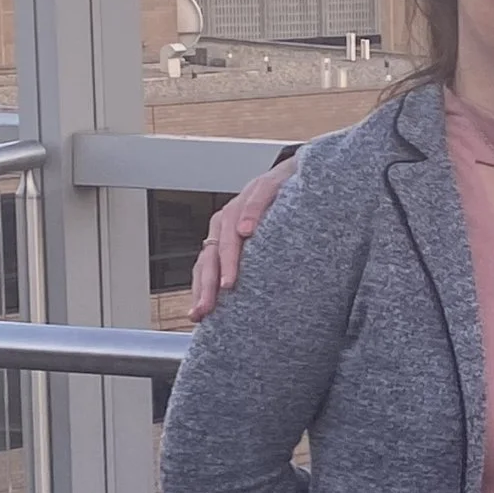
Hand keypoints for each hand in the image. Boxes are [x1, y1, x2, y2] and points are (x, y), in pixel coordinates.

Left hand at [188, 160, 294, 318]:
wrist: (296, 176)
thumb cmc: (278, 215)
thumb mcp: (262, 245)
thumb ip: (250, 268)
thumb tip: (241, 304)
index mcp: (221, 236)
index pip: (204, 266)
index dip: (200, 290)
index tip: (197, 316)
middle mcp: (226, 220)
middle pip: (211, 254)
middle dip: (208, 284)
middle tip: (208, 309)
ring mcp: (243, 202)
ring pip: (229, 231)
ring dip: (227, 258)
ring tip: (228, 283)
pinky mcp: (265, 186)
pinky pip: (255, 200)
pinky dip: (250, 215)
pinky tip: (248, 231)